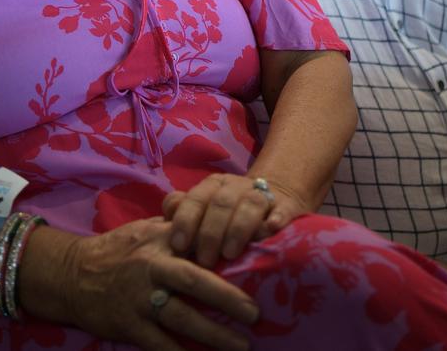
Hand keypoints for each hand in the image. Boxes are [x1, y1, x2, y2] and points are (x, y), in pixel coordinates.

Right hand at [62, 217, 257, 350]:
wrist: (73, 274)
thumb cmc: (119, 250)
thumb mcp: (147, 230)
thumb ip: (180, 230)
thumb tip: (220, 228)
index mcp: (161, 240)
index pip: (199, 242)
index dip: (228, 252)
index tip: (259, 265)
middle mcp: (152, 266)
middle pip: (195, 280)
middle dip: (227, 297)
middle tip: (255, 313)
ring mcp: (139, 297)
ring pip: (181, 316)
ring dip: (213, 334)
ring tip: (241, 346)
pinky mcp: (128, 325)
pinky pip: (160, 344)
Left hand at [163, 173, 308, 267]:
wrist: (273, 197)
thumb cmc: (228, 214)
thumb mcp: (204, 212)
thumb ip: (182, 214)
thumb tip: (161, 226)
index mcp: (211, 186)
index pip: (194, 198)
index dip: (184, 221)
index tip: (177, 246)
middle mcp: (234, 187)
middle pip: (219, 203)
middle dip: (210, 231)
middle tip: (204, 260)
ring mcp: (261, 195)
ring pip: (248, 203)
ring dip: (238, 227)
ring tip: (230, 253)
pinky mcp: (286, 206)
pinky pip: (282, 209)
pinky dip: (277, 218)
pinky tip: (272, 228)